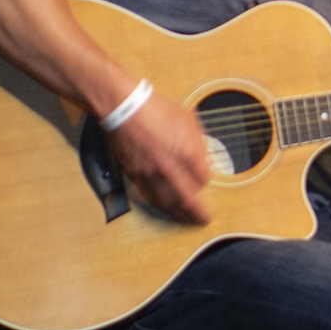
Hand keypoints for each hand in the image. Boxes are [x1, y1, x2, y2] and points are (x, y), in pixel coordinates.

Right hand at [108, 91, 213, 224]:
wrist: (124, 108)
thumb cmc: (157, 109)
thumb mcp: (188, 120)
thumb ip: (198, 142)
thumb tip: (202, 158)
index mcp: (187, 152)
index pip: (203, 179)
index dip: (205, 182)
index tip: (205, 182)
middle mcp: (169, 167)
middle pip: (187, 199)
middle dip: (197, 213)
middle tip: (204, 220)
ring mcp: (150, 173)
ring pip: (167, 202)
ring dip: (179, 215)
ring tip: (187, 221)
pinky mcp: (135, 175)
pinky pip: (150, 197)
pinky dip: (161, 206)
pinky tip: (166, 209)